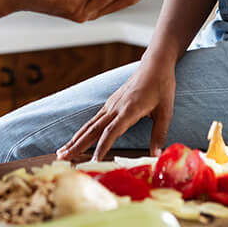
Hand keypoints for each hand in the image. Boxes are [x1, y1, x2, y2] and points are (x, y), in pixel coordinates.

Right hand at [56, 58, 175, 160]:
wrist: (154, 65)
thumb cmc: (161, 87)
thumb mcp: (166, 111)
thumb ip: (159, 134)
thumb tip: (157, 155)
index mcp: (129, 110)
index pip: (111, 132)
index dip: (101, 148)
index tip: (93, 161)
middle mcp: (115, 108)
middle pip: (92, 130)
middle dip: (76, 145)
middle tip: (61, 158)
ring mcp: (111, 105)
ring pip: (89, 125)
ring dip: (75, 139)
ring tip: (61, 151)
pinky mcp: (110, 103)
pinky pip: (94, 119)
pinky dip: (83, 131)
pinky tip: (77, 138)